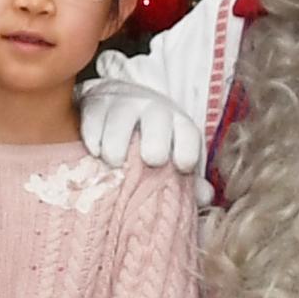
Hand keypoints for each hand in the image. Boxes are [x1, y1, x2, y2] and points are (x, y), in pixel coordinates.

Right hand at [79, 75, 202, 172]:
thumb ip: (189, 179)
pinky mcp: (96, 106)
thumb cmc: (152, 140)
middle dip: (156, 141)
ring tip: (115, 163)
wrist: (121, 101)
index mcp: (177, 123)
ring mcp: (123, 105)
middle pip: (157, 120)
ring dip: (117, 143)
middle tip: (152, 161)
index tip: (183, 167)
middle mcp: (153, 110)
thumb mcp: (173, 155)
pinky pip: (93, 119)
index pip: (188, 132)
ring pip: (121, 118)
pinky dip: (93, 138)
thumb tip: (205, 196)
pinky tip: (95, 153)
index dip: (188, 149)